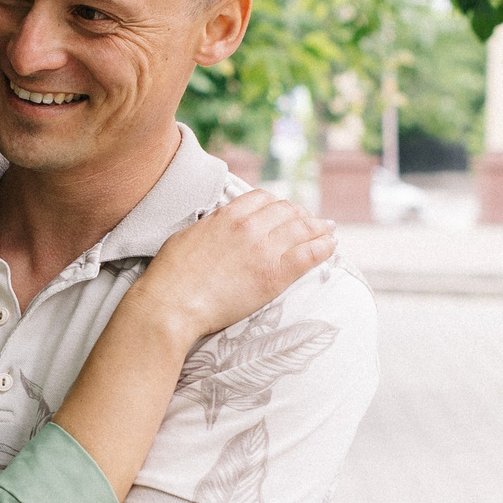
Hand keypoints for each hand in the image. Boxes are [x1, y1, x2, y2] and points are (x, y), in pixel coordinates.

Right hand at [130, 189, 334, 339]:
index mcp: (227, 215)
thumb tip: (217, 225)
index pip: (263, 198)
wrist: (172, 304)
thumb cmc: (171, 275)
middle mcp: (250, 227)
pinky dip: (324, 247)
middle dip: (302, 214)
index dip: (278, 204)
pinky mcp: (275, 275)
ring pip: (303, 229)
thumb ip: (210, 226)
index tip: (284, 211)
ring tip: (329, 230)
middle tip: (311, 221)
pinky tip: (331, 246)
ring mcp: (265, 250)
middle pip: (287, 211)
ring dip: (319, 228)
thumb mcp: (187, 235)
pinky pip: (309, 255)